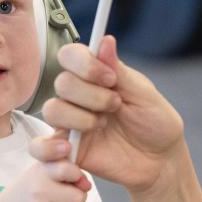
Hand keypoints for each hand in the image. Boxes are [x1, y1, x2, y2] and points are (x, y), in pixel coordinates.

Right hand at [3, 143, 92, 201]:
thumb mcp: (52, 170)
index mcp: (43, 171)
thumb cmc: (39, 184)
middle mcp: (38, 190)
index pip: (66, 170)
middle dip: (77, 197)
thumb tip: (87, 185)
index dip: (76, 175)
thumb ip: (73, 171)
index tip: (74, 177)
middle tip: (67, 195)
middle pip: (77, 198)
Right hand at [38, 36, 186, 193]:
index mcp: (96, 77)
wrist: (160, 160)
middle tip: (116, 106)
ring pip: (52, 111)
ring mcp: (71, 123)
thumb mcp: (144, 96)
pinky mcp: (67, 150)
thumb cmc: (156, 124)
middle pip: (62, 83)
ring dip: (79, 119)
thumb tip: (105, 40)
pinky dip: (51, 149)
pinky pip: (41, 148)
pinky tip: (71, 150)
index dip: (85, 65)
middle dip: (91, 96)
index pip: (70, 56)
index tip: (110, 79)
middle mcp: (79, 97)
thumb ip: (120, 72)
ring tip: (103, 127)